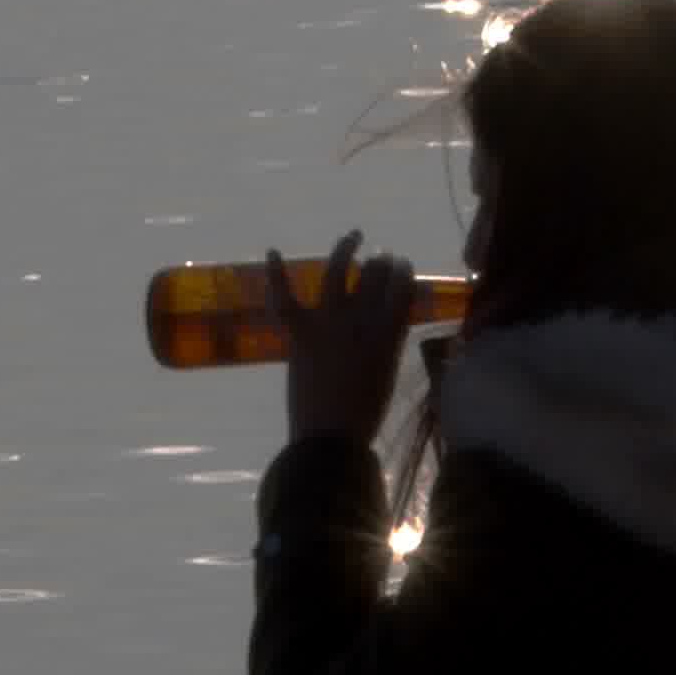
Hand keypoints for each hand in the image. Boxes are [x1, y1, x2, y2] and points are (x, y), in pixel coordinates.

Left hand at [263, 230, 416, 448]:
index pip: (402, 290)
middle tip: (382, 259)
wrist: (330, 436)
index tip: (404, 269)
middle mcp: (361, 319)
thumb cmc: (365, 413)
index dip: (404, 275)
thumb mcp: (387, 373)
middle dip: (380, 264)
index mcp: (388, 333)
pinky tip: (271, 251)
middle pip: (374, 276)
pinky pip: (286, 299)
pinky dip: (276, 274)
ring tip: (354, 238)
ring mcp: (328, 322)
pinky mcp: (300, 332)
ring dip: (347, 250)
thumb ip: (390, 342)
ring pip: (338, 273)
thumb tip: (390, 319)